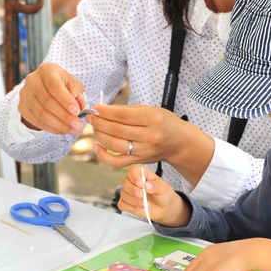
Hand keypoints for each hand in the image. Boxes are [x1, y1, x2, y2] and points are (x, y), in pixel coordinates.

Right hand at [15, 63, 89, 135]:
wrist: (44, 87)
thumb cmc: (61, 84)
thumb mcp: (72, 84)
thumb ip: (77, 93)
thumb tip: (81, 106)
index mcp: (46, 70)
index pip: (54, 86)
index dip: (65, 100)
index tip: (77, 112)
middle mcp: (32, 81)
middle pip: (48, 102)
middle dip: (65, 116)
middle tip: (78, 126)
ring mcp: (25, 95)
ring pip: (42, 114)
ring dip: (59, 125)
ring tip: (73, 130)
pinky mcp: (22, 107)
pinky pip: (37, 121)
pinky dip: (51, 128)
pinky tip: (62, 131)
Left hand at [89, 104, 214, 183]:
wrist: (179, 142)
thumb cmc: (164, 122)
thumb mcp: (151, 110)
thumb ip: (127, 110)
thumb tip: (103, 109)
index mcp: (153, 119)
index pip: (122, 115)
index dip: (105, 112)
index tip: (95, 108)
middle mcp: (149, 136)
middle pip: (117, 130)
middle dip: (99, 122)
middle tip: (91, 117)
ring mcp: (144, 151)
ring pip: (115, 145)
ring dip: (100, 135)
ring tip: (95, 127)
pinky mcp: (139, 161)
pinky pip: (117, 161)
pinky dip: (103, 156)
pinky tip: (97, 147)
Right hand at [118, 165, 189, 226]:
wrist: (164, 208)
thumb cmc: (164, 194)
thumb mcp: (164, 188)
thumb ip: (156, 185)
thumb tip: (146, 185)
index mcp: (142, 173)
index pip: (132, 170)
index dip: (134, 177)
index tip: (140, 184)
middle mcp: (133, 181)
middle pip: (125, 182)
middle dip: (132, 190)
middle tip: (142, 196)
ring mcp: (128, 192)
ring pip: (123, 194)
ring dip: (134, 201)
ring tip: (145, 204)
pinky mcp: (126, 202)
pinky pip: (122, 204)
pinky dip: (130, 207)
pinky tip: (139, 208)